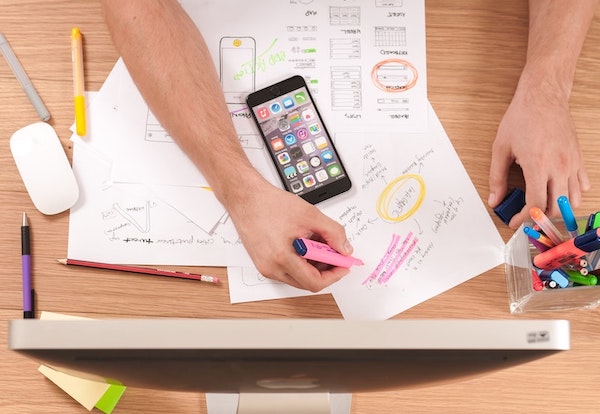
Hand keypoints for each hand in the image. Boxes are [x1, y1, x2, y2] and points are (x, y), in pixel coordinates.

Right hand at [225, 175, 352, 291]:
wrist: (246, 198)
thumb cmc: (269, 204)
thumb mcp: (310, 215)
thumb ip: (333, 233)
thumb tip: (344, 249)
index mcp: (282, 258)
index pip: (314, 282)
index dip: (334, 275)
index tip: (343, 265)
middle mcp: (271, 268)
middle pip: (306, 282)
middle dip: (325, 270)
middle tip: (335, 253)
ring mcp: (265, 267)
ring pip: (297, 277)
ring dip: (313, 265)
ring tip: (318, 243)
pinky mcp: (263, 262)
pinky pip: (287, 269)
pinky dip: (301, 261)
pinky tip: (305, 243)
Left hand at [488, 76, 589, 227]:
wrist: (543, 97)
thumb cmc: (521, 118)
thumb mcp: (501, 148)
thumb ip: (497, 178)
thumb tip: (495, 200)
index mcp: (538, 166)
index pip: (535, 205)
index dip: (524, 219)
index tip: (514, 222)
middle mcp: (559, 167)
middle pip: (556, 208)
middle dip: (540, 218)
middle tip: (526, 217)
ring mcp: (572, 164)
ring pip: (572, 200)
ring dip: (557, 209)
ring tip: (541, 207)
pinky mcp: (578, 158)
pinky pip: (581, 185)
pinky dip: (572, 195)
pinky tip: (558, 193)